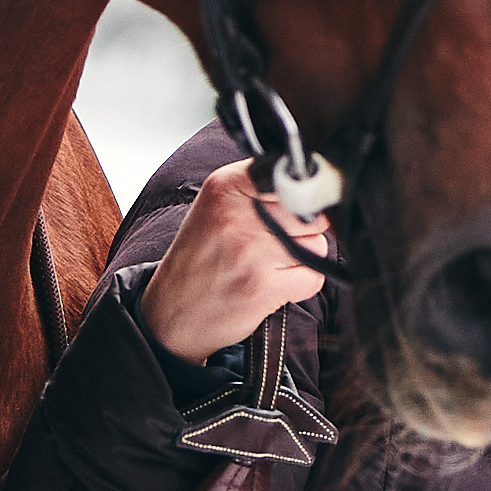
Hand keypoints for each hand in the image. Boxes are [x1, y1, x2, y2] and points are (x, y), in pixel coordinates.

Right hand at [137, 160, 329, 364]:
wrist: (170, 313)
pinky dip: (299, 286)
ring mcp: (251, 250)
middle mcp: (237, 213)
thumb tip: (320, 187)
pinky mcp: (264, 285)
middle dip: (302, 232)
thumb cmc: (201, 259)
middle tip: (271, 246)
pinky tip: (271, 286)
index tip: (287, 213)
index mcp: (226, 185)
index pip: (294, 177)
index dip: (299, 199)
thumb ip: (262, 191)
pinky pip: (313, 278)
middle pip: (312, 212)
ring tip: (268, 266)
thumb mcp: (218, 207)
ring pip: (317, 244)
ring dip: (301, 260)